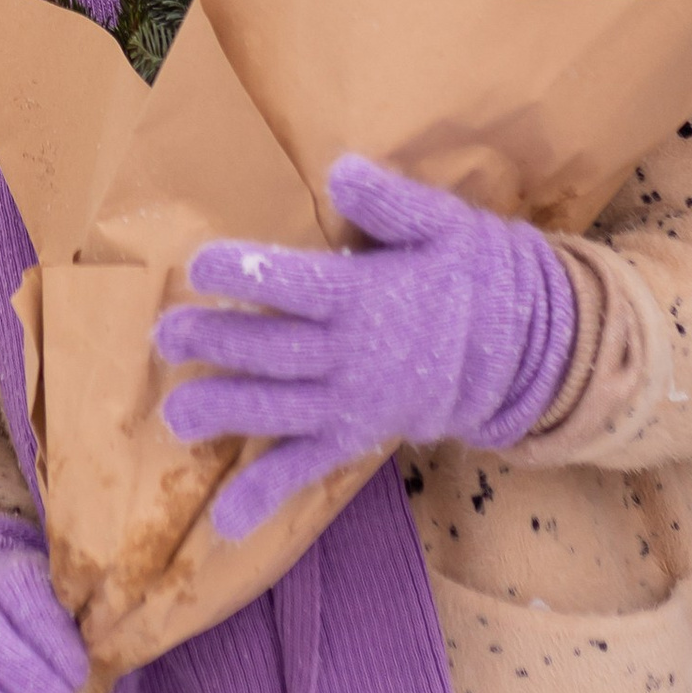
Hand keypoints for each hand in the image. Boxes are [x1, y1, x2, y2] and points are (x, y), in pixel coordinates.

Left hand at [154, 153, 575, 538]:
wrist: (526, 352)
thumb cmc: (479, 276)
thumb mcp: (446, 224)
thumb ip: (392, 201)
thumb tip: (339, 169)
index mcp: (369, 297)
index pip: (297, 284)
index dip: (245, 273)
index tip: (198, 265)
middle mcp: (354, 356)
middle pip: (274, 350)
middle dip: (215, 343)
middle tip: (165, 337)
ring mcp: (353, 403)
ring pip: (278, 411)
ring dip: (224, 413)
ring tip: (175, 416)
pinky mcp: (356, 437)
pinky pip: (307, 469)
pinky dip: (266, 496)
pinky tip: (223, 522)